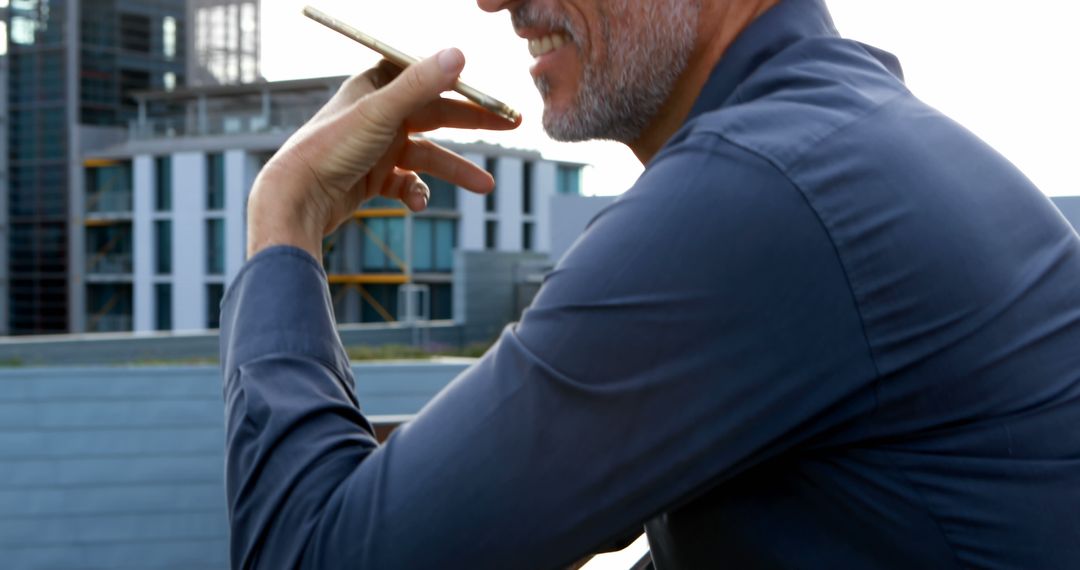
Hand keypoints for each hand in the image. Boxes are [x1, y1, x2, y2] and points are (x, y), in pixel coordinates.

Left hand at [246, 48, 519, 259]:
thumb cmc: (329, 149)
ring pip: (426, 155)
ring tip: (485, 186)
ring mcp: (374, 147)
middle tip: (511, 126)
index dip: (464, 86)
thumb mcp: (382, 113)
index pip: (429, 77)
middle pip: (435, 113)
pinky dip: (417, 192)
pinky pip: (405, 183)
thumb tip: (460, 55)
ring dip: (454, 169)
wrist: (294, 199)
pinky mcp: (370, 178)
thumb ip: (422, 84)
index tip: (496, 98)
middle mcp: (376, 113)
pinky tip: (418, 203)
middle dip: (473, 124)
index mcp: (375, 86)